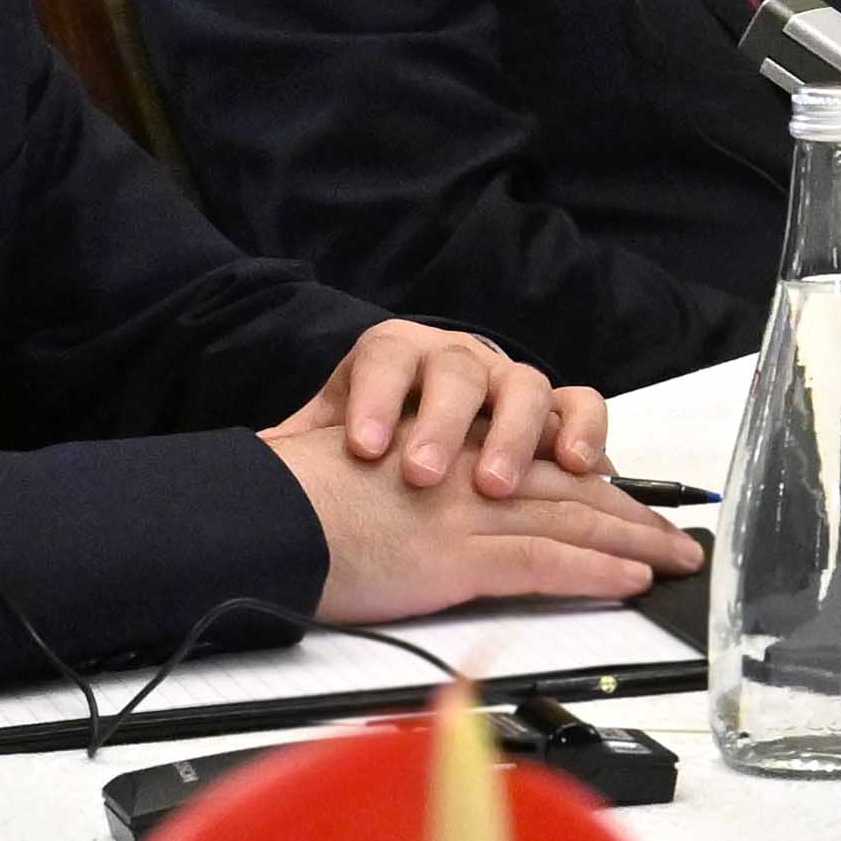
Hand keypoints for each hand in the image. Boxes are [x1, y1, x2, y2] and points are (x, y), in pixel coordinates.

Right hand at [272, 429, 697, 624]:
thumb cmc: (293, 506)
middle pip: (571, 488)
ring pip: (572, 520)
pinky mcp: (456, 554)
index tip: (634, 505)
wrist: (257, 515)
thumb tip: (430, 518)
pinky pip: (544, 560)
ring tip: (676, 562)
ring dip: (634, 543)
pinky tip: (631, 581)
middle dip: (633, 515)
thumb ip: (412, 493)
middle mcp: (466, 473)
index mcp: (450, 452)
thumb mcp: (364, 481)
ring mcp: (465, 512)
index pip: (541, 466)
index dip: (595, 486)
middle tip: (679, 540)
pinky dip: (594, 571)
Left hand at [276, 318, 607, 494]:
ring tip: (495, 487)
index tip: (364, 448)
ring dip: (515, 437)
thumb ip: (302, 443)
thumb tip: (255, 462)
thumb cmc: (377, 430)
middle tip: (423, 476)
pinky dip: (585, 431)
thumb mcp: (332, 429)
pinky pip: (583, 404)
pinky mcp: (559, 407)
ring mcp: (513, 380)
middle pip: (459, 373)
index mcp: (397, 354)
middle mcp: (461, 359)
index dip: (378, 400)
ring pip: (526, 387)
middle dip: (443, 424)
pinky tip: (578, 469)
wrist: (427, 413)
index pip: (387, 359)